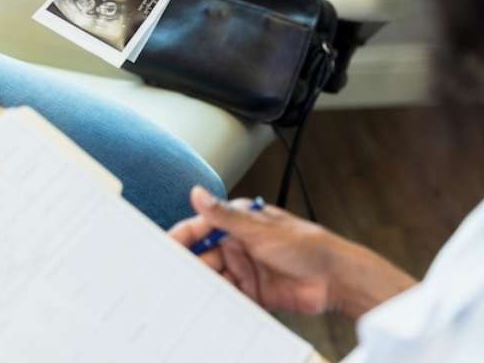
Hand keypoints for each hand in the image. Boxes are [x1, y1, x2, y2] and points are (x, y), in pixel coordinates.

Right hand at [170, 187, 415, 318]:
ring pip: (213, 277)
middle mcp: (238, 245)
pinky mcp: (253, 292)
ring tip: (186, 293)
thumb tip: (198, 193)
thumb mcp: (259, 228)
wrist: (336, 278)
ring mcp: (245, 269)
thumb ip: (224, 215)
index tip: (163, 247)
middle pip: (203, 256)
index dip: (180, 237)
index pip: (200, 228)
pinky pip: (228, 297)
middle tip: (171, 276)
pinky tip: (208, 305)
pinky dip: (218, 301)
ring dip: (202, 285)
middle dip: (188, 265)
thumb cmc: (305, 244)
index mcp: (237, 223)